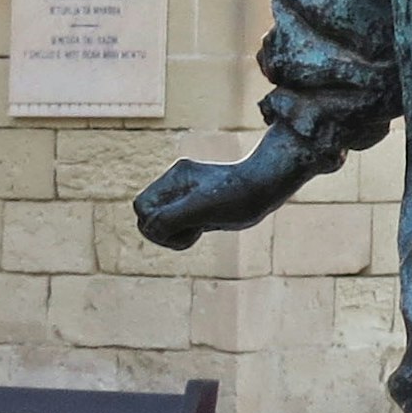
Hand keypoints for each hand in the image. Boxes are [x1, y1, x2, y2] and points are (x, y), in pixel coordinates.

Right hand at [133, 143, 304, 249]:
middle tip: (191, 230)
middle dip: (164, 231)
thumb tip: (149, 228)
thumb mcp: (201, 209)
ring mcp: (187, 195)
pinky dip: (185, 235)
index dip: (154, 224)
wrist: (269, 189)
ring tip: (199, 229)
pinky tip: (204, 228)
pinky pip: (177, 227)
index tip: (180, 227)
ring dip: (175, 235)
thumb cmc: (238, 197)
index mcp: (176, 177)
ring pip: (162, 224)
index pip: (142, 207)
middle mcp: (178, 184)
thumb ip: (170, 219)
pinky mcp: (198, 207)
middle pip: (147, 216)